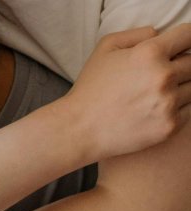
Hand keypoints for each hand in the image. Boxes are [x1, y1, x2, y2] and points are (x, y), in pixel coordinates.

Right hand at [66, 24, 190, 159]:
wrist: (78, 129)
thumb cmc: (90, 88)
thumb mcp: (104, 49)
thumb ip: (137, 34)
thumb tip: (159, 35)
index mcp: (149, 54)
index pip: (189, 35)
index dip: (184, 40)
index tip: (178, 48)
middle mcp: (163, 77)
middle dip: (179, 66)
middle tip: (156, 78)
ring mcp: (168, 103)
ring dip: (178, 89)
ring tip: (152, 96)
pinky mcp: (170, 126)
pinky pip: (188, 110)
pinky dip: (175, 109)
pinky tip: (154, 111)